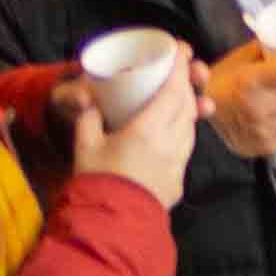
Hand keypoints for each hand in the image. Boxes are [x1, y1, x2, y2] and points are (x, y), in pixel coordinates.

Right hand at [74, 63, 197, 208]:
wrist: (110, 224)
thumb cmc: (96, 182)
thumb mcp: (85, 147)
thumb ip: (88, 120)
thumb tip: (91, 103)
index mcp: (148, 130)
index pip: (173, 90)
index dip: (179, 68)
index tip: (181, 52)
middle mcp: (170, 142)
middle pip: (187, 104)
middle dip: (187, 83)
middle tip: (181, 70)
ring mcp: (178, 161)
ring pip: (190, 126)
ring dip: (188, 108)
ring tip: (179, 97)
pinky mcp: (179, 178)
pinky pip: (186, 147)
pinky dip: (183, 132)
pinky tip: (174, 131)